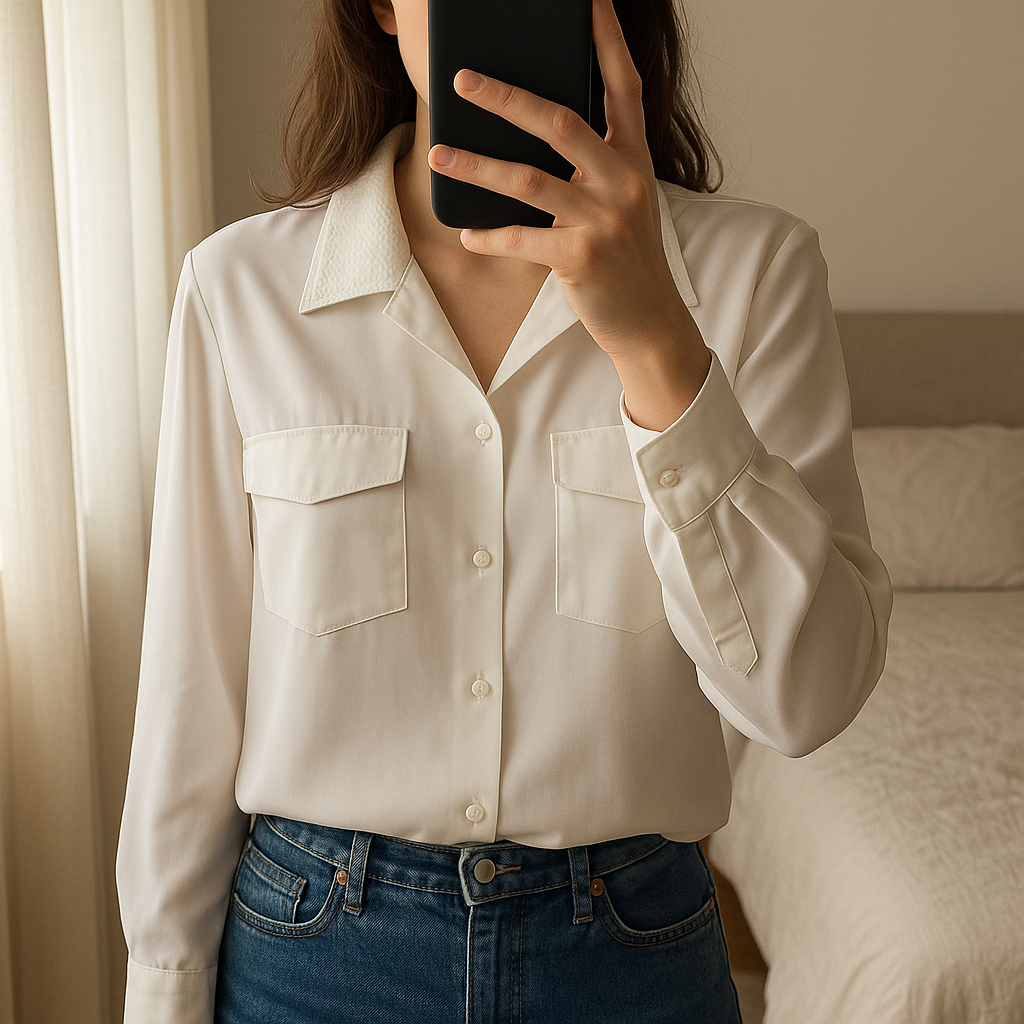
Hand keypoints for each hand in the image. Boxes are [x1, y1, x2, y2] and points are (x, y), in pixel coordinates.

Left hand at [428, 0, 709, 420]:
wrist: (649, 320)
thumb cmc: (627, 256)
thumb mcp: (624, 200)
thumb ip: (595, 163)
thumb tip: (535, 130)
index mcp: (635, 157)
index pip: (624, 85)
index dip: (605, 39)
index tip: (585, 0)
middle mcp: (624, 180)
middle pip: (560, 122)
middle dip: (507, 97)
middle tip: (463, 80)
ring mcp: (604, 218)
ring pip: (529, 179)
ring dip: (476, 166)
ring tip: (438, 154)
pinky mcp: (582, 257)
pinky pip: (522, 238)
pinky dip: (489, 235)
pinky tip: (466, 233)